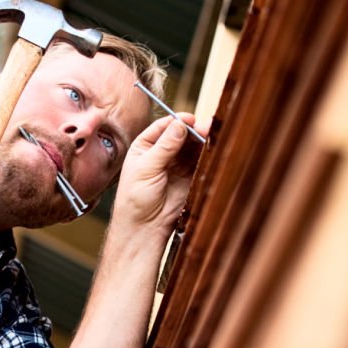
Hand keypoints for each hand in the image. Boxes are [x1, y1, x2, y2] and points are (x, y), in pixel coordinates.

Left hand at [112, 113, 208, 239]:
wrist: (145, 227)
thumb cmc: (135, 199)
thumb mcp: (146, 168)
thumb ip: (164, 146)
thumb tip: (180, 125)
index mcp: (145, 146)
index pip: (163, 126)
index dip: (177, 121)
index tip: (189, 120)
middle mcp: (161, 152)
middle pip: (180, 134)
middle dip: (193, 130)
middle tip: (205, 129)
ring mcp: (176, 164)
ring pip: (192, 146)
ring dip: (201, 141)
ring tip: (210, 137)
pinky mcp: (188, 177)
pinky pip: (199, 161)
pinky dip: (206, 155)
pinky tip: (211, 150)